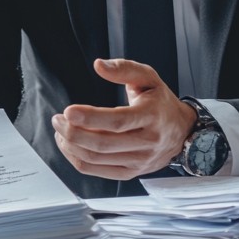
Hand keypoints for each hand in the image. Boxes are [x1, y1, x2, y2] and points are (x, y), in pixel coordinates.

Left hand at [50, 58, 196, 179]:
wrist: (182, 131)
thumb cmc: (160, 102)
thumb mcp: (148, 78)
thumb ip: (124, 69)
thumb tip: (99, 65)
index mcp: (151, 117)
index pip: (118, 121)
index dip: (91, 118)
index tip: (68, 111)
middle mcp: (147, 143)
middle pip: (103, 143)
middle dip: (73, 132)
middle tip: (57, 119)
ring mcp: (139, 161)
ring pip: (96, 159)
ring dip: (71, 145)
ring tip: (59, 130)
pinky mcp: (130, 173)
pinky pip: (97, 171)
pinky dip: (77, 159)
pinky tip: (68, 145)